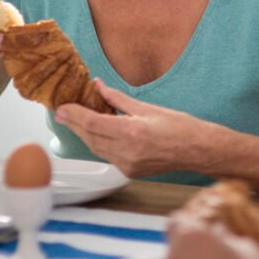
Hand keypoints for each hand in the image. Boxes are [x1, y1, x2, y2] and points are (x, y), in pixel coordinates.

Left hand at [55, 79, 208, 176]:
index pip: (92, 123)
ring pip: (96, 149)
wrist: (197, 150)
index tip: (62, 107)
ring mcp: (128, 165)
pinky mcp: (130, 172)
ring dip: (85, 135)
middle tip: (61, 113)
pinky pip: (108, 156)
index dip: (74, 114)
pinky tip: (98, 134)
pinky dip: (100, 144)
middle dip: (74, 124)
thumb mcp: (147, 107)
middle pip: (90, 137)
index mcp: (132, 132)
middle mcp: (128, 151)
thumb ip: (118, 99)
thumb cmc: (179, 127)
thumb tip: (98, 86)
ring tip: (75, 121)